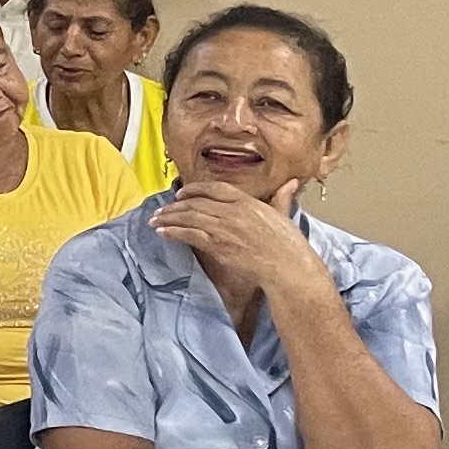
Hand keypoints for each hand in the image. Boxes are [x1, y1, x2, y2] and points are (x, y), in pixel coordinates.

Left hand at [152, 181, 331, 304]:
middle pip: (197, 203)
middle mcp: (233, 211)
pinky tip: (162, 232)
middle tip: (161, 209)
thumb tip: (292, 182)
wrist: (286, 266)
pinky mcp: (217, 244)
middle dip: (175, 206)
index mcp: (248, 202)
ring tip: (155, 219)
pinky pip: (190, 234)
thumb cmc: (288, 245)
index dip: (195, 189)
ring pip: (190, 217)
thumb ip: (282, 197)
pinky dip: (174, 232)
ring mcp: (224, 228)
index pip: (215, 188)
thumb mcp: (284, 215)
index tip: (181, 192)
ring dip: (169, 218)